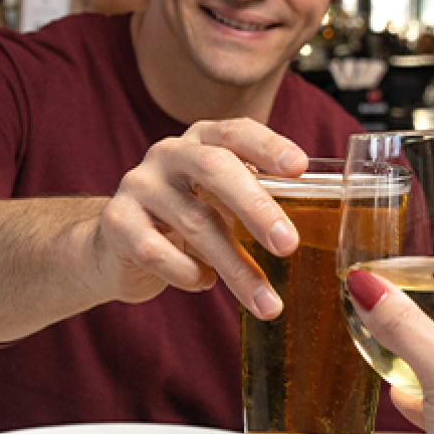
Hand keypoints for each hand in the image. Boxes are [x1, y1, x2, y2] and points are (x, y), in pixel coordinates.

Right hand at [95, 118, 306, 317]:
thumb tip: (318, 220)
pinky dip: (188, 274)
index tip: (299, 166)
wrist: (117, 246)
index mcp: (201, 140)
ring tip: (267, 302)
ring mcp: (138, 184)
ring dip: (236, 268)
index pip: (236, 131)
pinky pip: (158, 252)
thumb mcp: (219, 201)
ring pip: (195, 223)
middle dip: (256, 207)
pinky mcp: (116, 222)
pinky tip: (202, 281)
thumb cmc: (185, 220)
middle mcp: (169, 154)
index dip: (268, 145)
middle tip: (288, 245)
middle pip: (214, 168)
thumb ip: (256, 199)